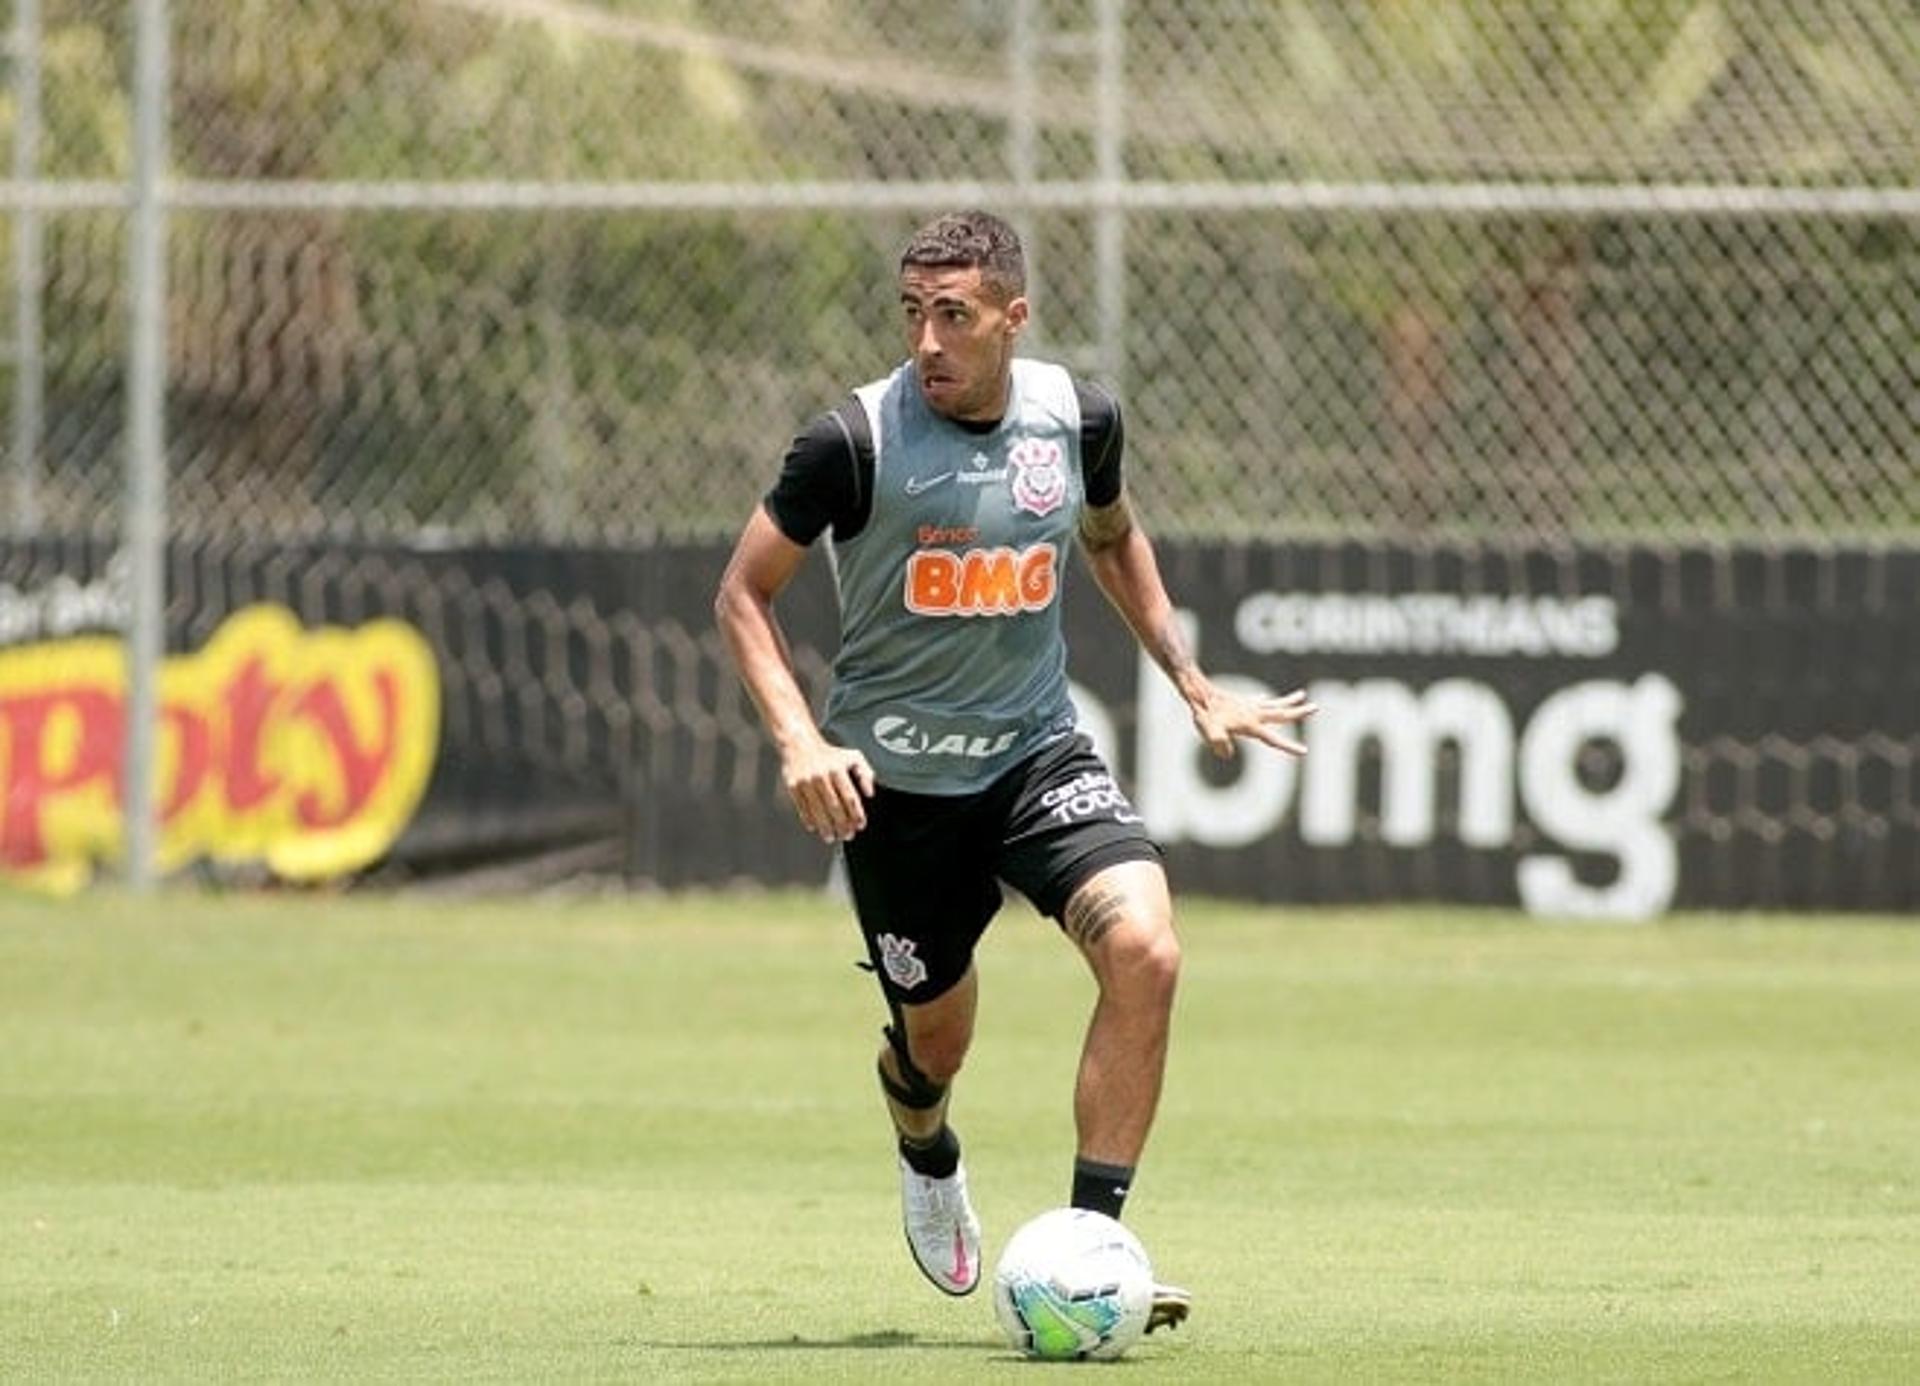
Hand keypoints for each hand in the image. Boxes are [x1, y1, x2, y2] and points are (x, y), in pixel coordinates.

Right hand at [782, 739, 876, 842]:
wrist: (800, 744)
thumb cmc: (829, 754)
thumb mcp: (853, 757)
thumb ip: (865, 773)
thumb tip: (870, 792)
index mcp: (838, 770)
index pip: (850, 797)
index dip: (856, 814)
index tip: (860, 825)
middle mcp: (822, 776)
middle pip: (834, 807)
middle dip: (842, 824)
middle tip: (847, 835)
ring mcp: (806, 782)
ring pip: (818, 810)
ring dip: (825, 826)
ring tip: (831, 836)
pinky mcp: (793, 786)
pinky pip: (802, 807)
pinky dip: (808, 819)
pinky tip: (814, 827)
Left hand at [1189, 682, 1316, 760]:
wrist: (1199, 693)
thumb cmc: (1204, 715)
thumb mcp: (1210, 733)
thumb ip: (1219, 744)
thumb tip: (1227, 755)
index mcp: (1250, 725)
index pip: (1274, 739)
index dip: (1289, 747)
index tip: (1304, 751)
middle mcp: (1254, 714)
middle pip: (1282, 714)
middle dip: (1299, 713)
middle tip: (1315, 708)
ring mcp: (1249, 706)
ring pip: (1274, 704)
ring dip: (1289, 701)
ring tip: (1303, 695)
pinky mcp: (1241, 701)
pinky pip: (1257, 701)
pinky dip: (1265, 700)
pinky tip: (1266, 698)